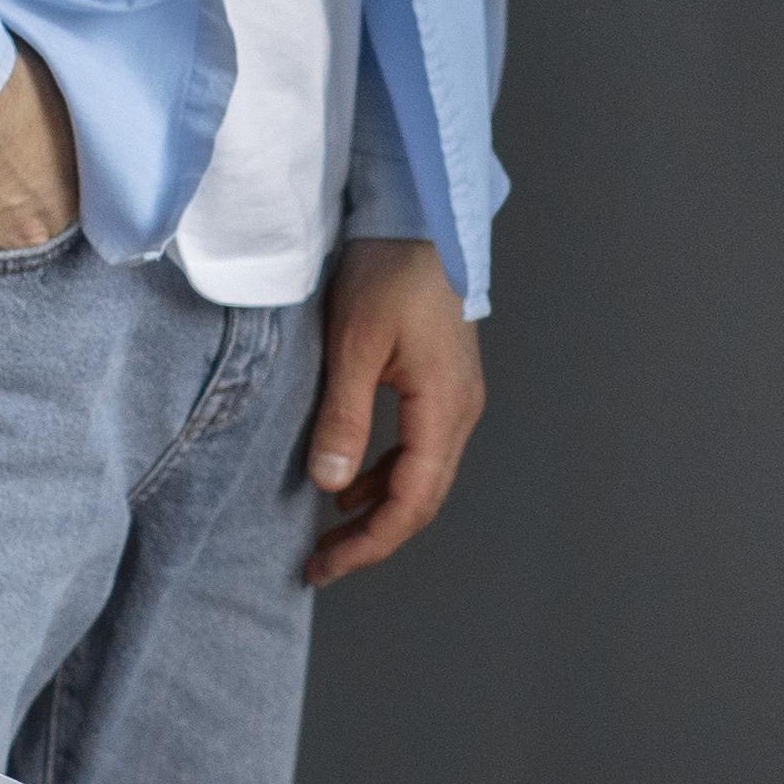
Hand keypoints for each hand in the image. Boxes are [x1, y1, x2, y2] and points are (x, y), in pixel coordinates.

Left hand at [303, 237, 484, 585]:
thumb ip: (345, 417)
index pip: (412, 501)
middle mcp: (460, 411)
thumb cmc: (389, 272)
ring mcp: (457, 398)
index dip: (370, 542)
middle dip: (373, 537)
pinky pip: (419, 448)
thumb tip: (332, 484)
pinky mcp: (443, 384)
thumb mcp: (353, 345)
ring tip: (331, 532)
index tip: (326, 564)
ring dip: (379, 509)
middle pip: (423, 499)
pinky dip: (386, 474)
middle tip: (322, 563)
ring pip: (423, 476)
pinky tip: (351, 482)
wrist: (418, 219)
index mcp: (444, 408)